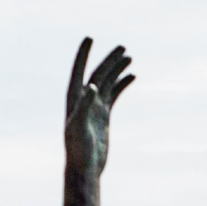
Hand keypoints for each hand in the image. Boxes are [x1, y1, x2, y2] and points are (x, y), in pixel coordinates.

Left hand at [64, 39, 130, 176]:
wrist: (85, 168)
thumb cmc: (78, 149)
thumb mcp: (79, 126)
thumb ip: (84, 106)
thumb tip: (92, 86)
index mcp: (74, 99)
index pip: (78, 71)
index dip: (83, 54)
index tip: (89, 38)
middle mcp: (84, 100)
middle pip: (98, 74)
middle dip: (109, 60)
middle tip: (122, 47)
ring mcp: (95, 107)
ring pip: (108, 82)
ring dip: (117, 69)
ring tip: (129, 57)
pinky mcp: (104, 116)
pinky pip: (114, 95)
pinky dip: (122, 84)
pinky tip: (132, 76)